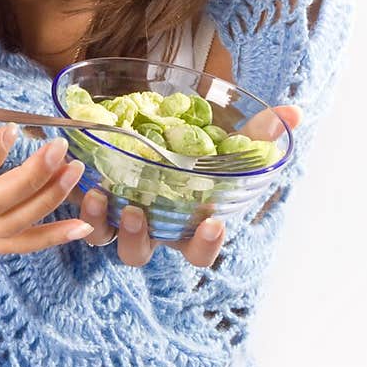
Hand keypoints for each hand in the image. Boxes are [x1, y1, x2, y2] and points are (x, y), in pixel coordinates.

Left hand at [63, 104, 303, 266]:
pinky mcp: (89, 197)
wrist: (147, 131)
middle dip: (138, 238)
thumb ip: (256, 134)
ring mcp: (115, 216)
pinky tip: (76, 173)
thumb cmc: (194, 152)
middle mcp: (148, 228)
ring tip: (99, 195)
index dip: (205, 246)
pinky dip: (74, 196)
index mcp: (183, 224)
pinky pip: (76, 208)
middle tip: (137, 213)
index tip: (213, 225)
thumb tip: (292, 113)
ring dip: (99, 221)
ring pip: (103, 237)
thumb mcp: (226, 142)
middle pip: (140, 253)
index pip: (198, 252)